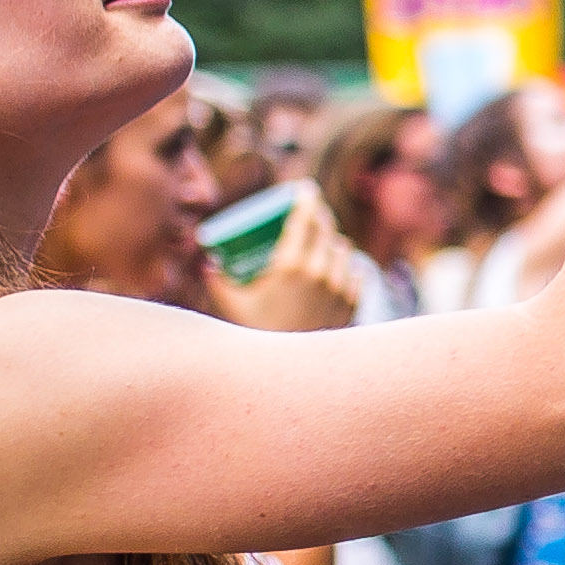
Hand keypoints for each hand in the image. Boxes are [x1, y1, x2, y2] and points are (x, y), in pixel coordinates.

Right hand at [218, 185, 369, 331]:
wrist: (287, 374)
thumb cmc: (255, 335)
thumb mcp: (230, 304)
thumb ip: (216, 279)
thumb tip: (208, 262)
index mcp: (291, 264)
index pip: (305, 218)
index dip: (306, 199)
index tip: (305, 190)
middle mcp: (320, 272)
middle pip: (326, 230)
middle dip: (318, 218)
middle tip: (311, 213)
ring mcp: (340, 289)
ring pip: (344, 250)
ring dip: (332, 242)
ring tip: (324, 241)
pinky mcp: (352, 305)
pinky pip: (355, 275)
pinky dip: (346, 267)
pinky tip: (342, 266)